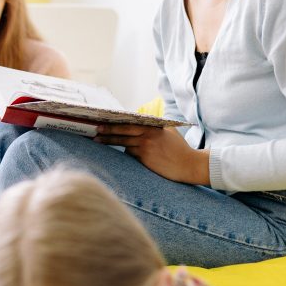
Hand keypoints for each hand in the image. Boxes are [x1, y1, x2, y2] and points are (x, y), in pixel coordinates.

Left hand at [94, 125, 208, 184]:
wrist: (189, 165)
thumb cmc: (180, 149)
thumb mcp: (169, 132)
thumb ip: (155, 127)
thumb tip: (142, 122)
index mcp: (153, 127)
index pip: (131, 122)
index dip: (116, 122)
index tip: (104, 120)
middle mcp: (148, 135)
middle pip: (123, 131)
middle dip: (107, 131)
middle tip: (96, 130)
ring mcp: (146, 147)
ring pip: (123, 143)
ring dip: (110, 142)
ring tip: (98, 141)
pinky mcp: (145, 159)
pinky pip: (130, 154)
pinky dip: (127, 153)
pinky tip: (122, 153)